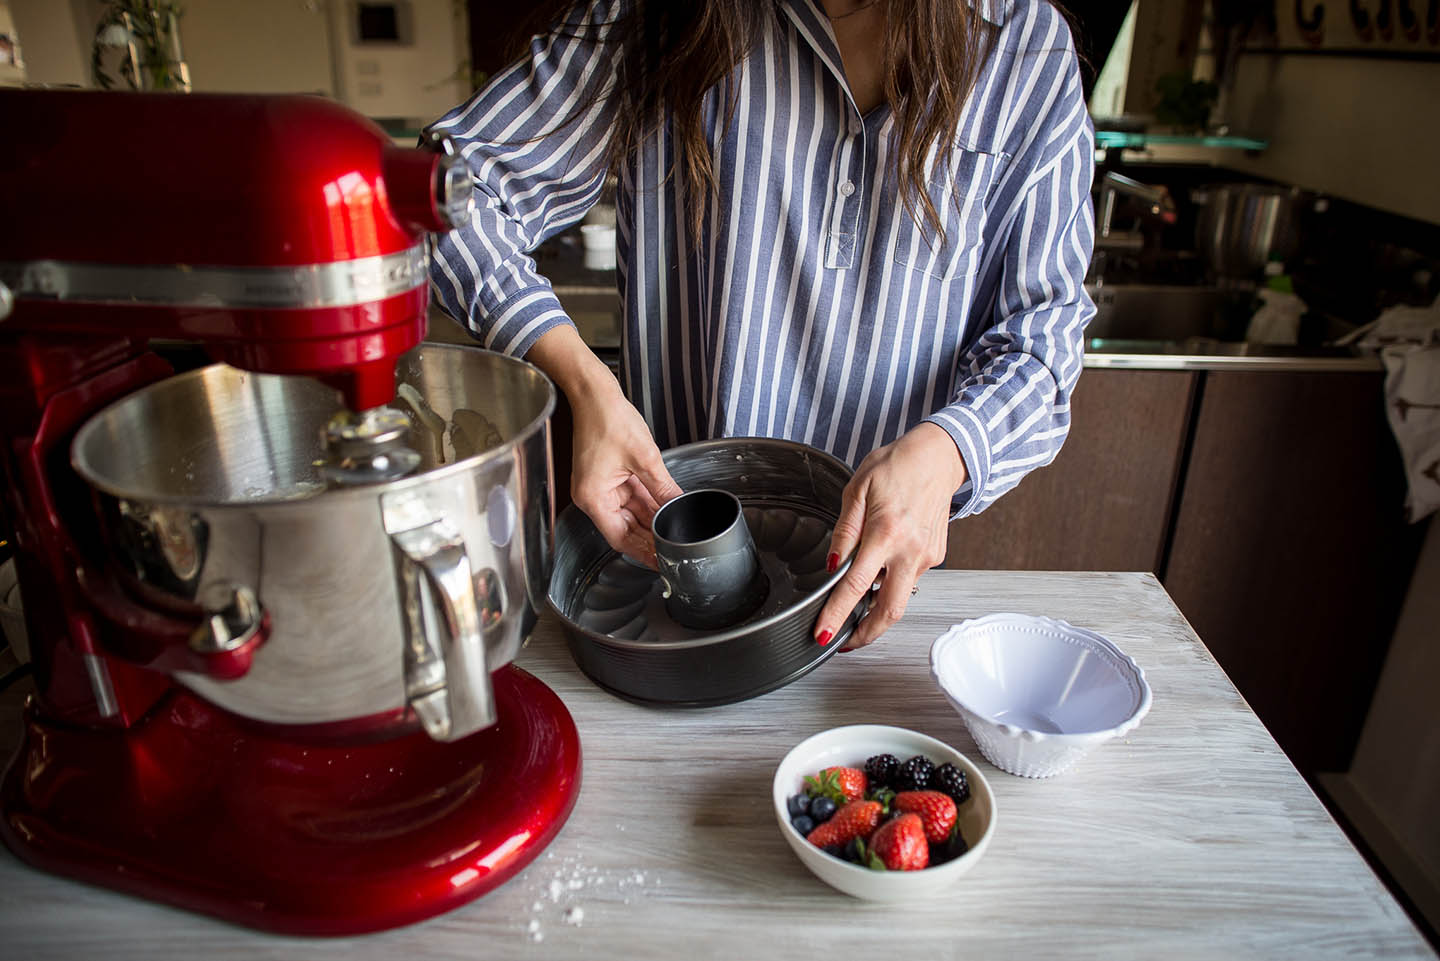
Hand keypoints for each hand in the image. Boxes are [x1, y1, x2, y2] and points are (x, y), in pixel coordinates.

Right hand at [525, 324, 682, 567]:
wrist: (594, 392)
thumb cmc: (607, 418)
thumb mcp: (645, 457)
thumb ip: (664, 488)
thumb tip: (679, 509)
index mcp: (593, 498)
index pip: (620, 538)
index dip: (643, 552)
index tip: (662, 562)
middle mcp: (593, 497)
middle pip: (625, 529)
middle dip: (650, 538)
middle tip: (674, 550)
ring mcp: (601, 487)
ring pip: (631, 514)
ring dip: (652, 521)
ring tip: (675, 530)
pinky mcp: (608, 477)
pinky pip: (631, 498)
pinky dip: (648, 504)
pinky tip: (667, 509)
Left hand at [814, 423, 965, 648]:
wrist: (939, 456)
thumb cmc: (897, 466)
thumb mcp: (857, 490)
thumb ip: (844, 532)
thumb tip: (832, 566)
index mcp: (886, 534)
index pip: (855, 587)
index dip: (836, 616)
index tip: (823, 635)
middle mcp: (910, 551)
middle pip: (889, 612)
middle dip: (865, 635)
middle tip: (843, 642)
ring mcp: (926, 557)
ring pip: (900, 597)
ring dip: (876, 609)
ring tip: (855, 606)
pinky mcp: (936, 557)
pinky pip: (909, 579)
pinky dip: (891, 584)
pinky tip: (880, 571)